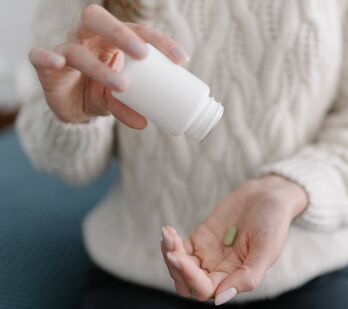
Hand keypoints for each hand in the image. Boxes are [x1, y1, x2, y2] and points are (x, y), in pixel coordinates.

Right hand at [29, 4, 189, 127]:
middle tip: (143, 54)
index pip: (137, 31)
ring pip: (77, 48)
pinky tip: (57, 62)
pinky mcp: (47, 67)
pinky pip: (40, 56)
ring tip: (122, 85)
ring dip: (99, 67)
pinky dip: (46, 57)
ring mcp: (66, 50)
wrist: (72, 106)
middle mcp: (88, 39)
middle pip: (100, 21)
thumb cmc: (99, 92)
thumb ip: (130, 107)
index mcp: (112, 41)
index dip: (159, 42)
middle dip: (123, 34)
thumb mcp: (117, 100)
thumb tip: (145, 123)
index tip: (182, 59)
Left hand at [161, 175, 307, 304]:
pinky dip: (171, 242)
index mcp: (235, 278)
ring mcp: (208, 255)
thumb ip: (248, 277)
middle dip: (175, 268)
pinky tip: (168, 231)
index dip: (189, 277)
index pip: (205, 289)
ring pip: (180, 267)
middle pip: (187, 283)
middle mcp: (219, 271)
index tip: (178, 256)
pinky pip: (179, 247)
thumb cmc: (274, 222)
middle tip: (171, 247)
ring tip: (167, 234)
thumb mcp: (267, 249)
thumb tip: (220, 299)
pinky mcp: (201, 238)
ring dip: (169, 253)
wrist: (269, 196)